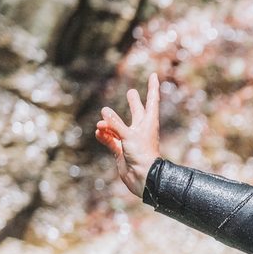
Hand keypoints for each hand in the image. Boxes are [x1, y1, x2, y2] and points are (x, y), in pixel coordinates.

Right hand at [95, 72, 160, 197]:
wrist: (143, 179)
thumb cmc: (142, 155)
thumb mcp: (128, 136)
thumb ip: (115, 123)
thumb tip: (104, 111)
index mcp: (148, 123)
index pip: (152, 101)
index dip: (152, 87)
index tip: (154, 75)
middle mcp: (140, 130)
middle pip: (137, 112)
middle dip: (134, 103)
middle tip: (131, 92)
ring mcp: (131, 140)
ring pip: (118, 126)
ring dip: (109, 123)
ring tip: (101, 123)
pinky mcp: (122, 151)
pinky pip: (110, 139)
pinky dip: (104, 136)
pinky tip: (98, 132)